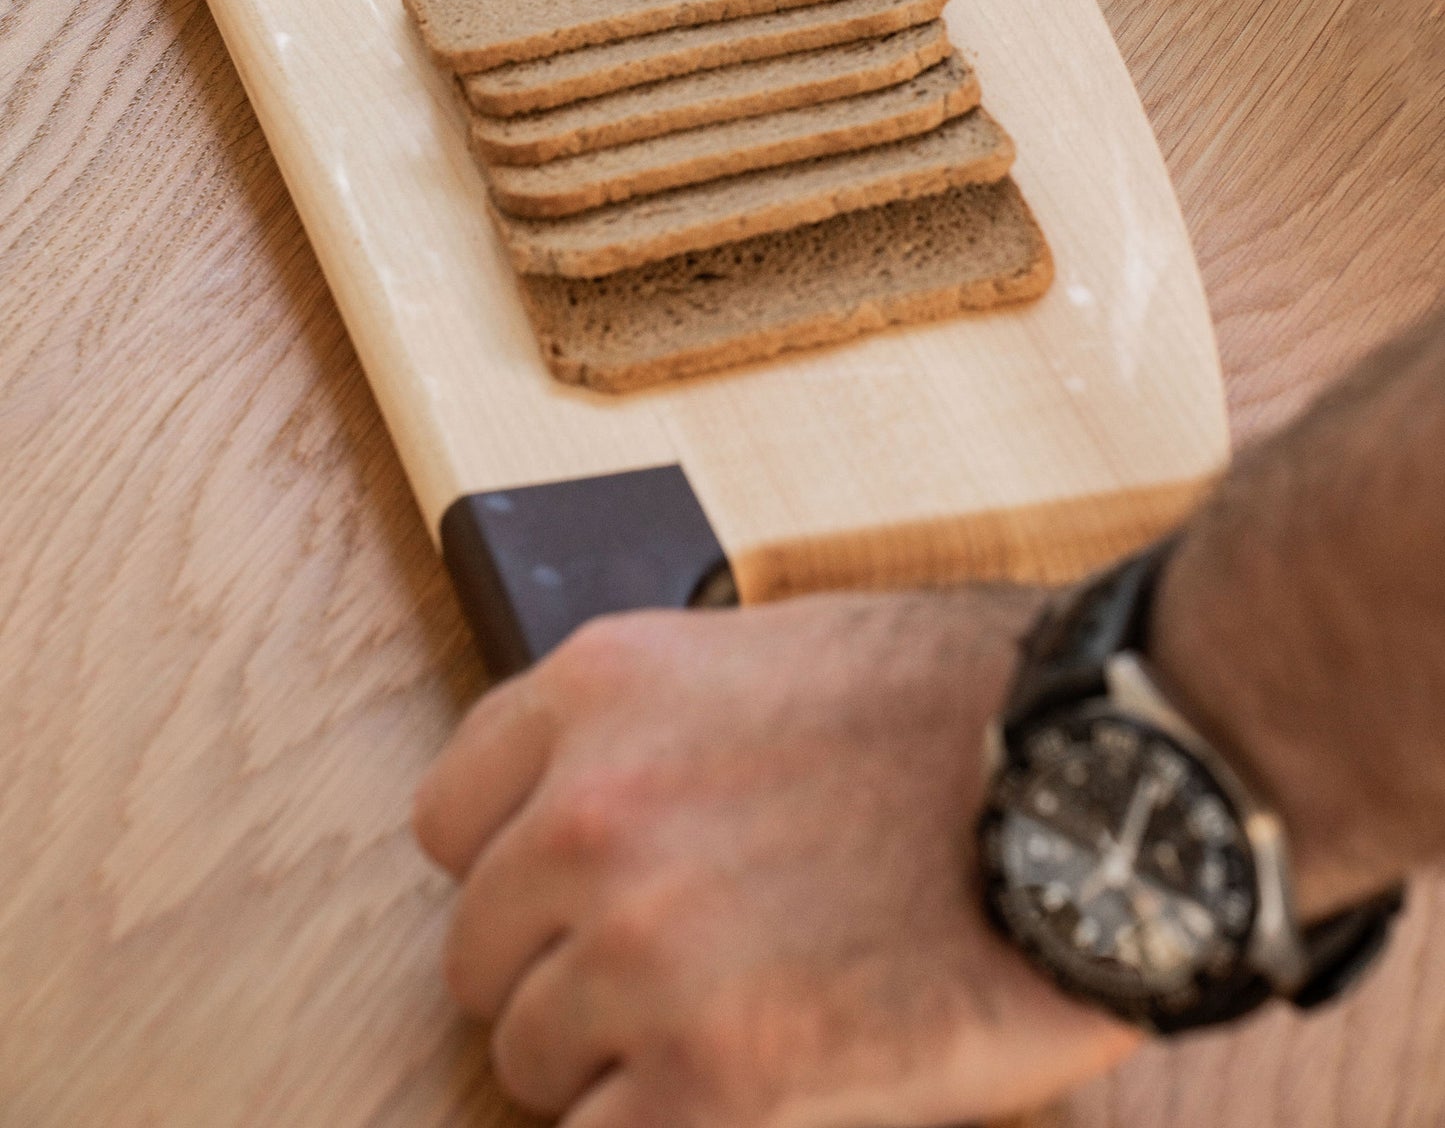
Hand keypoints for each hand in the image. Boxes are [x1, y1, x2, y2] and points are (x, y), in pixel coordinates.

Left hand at [414, 589, 1138, 1125]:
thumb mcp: (779, 655)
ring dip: (617, 1062)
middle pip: (483, 950)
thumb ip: (667, 732)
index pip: (451, 818)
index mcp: (602, 686)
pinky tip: (752, 1090)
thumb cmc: (976, 704)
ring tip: (735, 1030)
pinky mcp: (716, 1078)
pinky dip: (664, 1127)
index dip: (519, 871)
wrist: (1112, 774)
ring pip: (535, 1056)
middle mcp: (590, 811)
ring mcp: (641, 948)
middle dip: (565, 971)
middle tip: (677, 979)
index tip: (575, 900)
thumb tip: (612, 814)